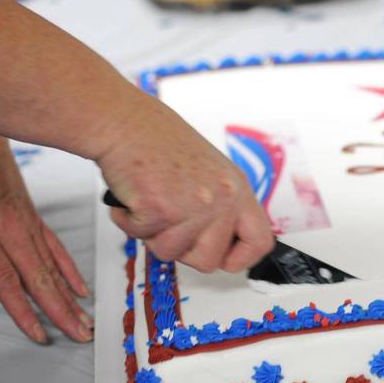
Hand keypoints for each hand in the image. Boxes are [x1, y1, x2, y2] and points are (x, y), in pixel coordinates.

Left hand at [0, 117, 91, 343]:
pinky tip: (79, 289)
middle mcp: (12, 233)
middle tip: (80, 335)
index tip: (39, 334)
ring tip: (85, 321)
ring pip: (53, 268)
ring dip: (70, 298)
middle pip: (40, 280)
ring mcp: (28, 226)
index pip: (7, 282)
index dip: (24, 311)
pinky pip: (56, 249)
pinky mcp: (35, 218)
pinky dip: (69, 271)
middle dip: (62, 312)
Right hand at [97, 104, 274, 272]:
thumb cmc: (158, 142)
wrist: (124, 121)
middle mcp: (221, 198)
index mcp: (237, 189)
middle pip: (210, 261)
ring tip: (151, 201)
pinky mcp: (160, 209)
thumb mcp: (210, 173)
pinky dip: (128, 221)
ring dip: (152, 234)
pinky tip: (134, 195)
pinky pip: (141, 237)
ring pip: (171, 253)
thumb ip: (221, 207)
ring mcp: (193, 205)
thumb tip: (221, 242)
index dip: (240, 258)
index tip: (224, 258)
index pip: (259, 242)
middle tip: (170, 223)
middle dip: (184, 250)